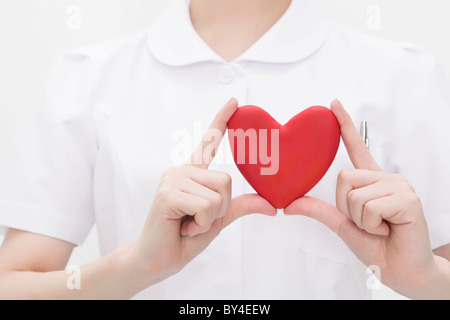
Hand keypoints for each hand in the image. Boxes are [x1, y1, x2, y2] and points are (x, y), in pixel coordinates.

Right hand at [129, 98, 276, 288]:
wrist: (158, 261)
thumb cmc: (185, 237)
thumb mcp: (219, 220)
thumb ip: (241, 206)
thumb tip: (273, 206)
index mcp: (193, 174)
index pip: (209, 142)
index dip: (221, 120)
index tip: (234, 101)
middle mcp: (181, 171)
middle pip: (226, 180)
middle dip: (220, 209)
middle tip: (197, 220)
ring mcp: (172, 179)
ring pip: (218, 194)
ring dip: (209, 218)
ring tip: (188, 223)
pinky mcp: (167, 193)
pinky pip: (205, 206)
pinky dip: (201, 224)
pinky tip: (182, 227)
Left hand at [284, 99, 444, 298]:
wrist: (400, 270)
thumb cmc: (375, 245)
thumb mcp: (342, 224)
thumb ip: (319, 210)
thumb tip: (288, 204)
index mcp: (371, 180)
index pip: (356, 147)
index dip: (344, 125)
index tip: (333, 104)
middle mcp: (385, 177)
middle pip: (344, 178)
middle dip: (347, 207)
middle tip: (368, 222)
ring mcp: (398, 185)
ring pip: (355, 194)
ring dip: (361, 219)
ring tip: (380, 226)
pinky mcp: (407, 198)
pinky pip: (369, 206)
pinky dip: (372, 225)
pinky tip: (389, 229)